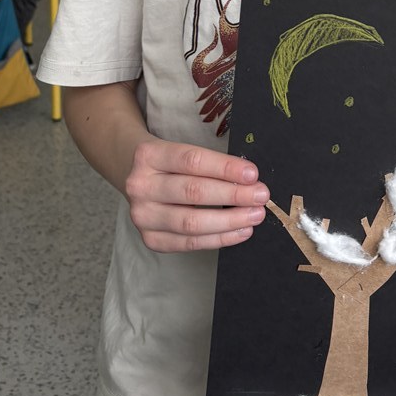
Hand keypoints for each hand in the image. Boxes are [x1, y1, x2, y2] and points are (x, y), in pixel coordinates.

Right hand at [124, 140, 269, 253]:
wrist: (135, 177)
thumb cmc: (169, 164)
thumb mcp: (181, 152)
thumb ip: (210, 165)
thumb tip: (249, 181)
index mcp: (149, 155)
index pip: (192, 161)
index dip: (225, 168)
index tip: (252, 174)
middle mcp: (140, 186)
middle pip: (193, 192)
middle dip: (233, 194)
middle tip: (260, 195)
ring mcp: (142, 215)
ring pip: (192, 222)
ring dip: (229, 220)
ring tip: (254, 215)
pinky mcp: (151, 239)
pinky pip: (190, 243)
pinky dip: (219, 239)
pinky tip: (240, 231)